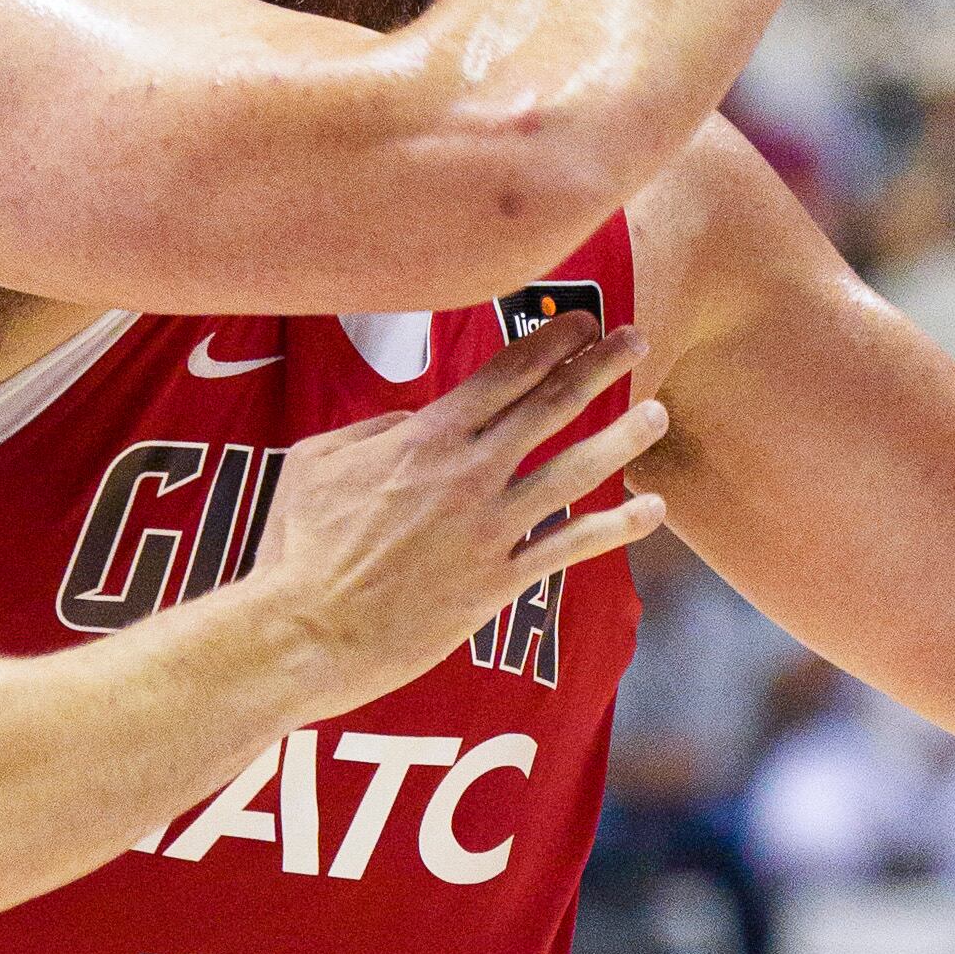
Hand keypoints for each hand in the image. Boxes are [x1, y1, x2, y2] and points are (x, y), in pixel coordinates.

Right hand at [245, 313, 670, 699]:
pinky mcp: (498, 582)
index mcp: (425, 436)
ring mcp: (489, 528)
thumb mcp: (317, 461)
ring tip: (658, 412)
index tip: (583, 323)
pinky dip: (616, 527)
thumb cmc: (297, 545)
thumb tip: (411, 420)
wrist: (306, 630)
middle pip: (549, 407)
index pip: (504, 374)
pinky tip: (651, 510)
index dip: (550, 343)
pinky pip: (571, 547)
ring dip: (622, 437)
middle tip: (634, 339)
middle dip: (598, 368)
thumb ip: (372, 430)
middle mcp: (468, 473)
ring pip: (574, 471)